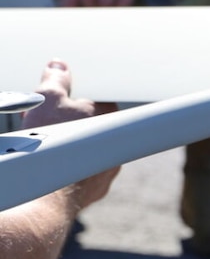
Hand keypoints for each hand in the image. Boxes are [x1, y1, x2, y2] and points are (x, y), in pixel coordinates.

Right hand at [22, 60, 119, 207]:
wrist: (48, 193)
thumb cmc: (51, 142)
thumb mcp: (48, 98)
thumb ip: (56, 79)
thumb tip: (59, 66)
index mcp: (111, 116)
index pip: (100, 98)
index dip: (76, 95)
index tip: (58, 96)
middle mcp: (117, 144)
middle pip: (92, 124)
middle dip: (68, 119)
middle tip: (44, 118)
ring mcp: (110, 167)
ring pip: (89, 149)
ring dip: (69, 142)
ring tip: (43, 141)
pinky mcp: (98, 187)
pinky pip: (84, 170)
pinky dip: (69, 165)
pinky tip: (51, 163)